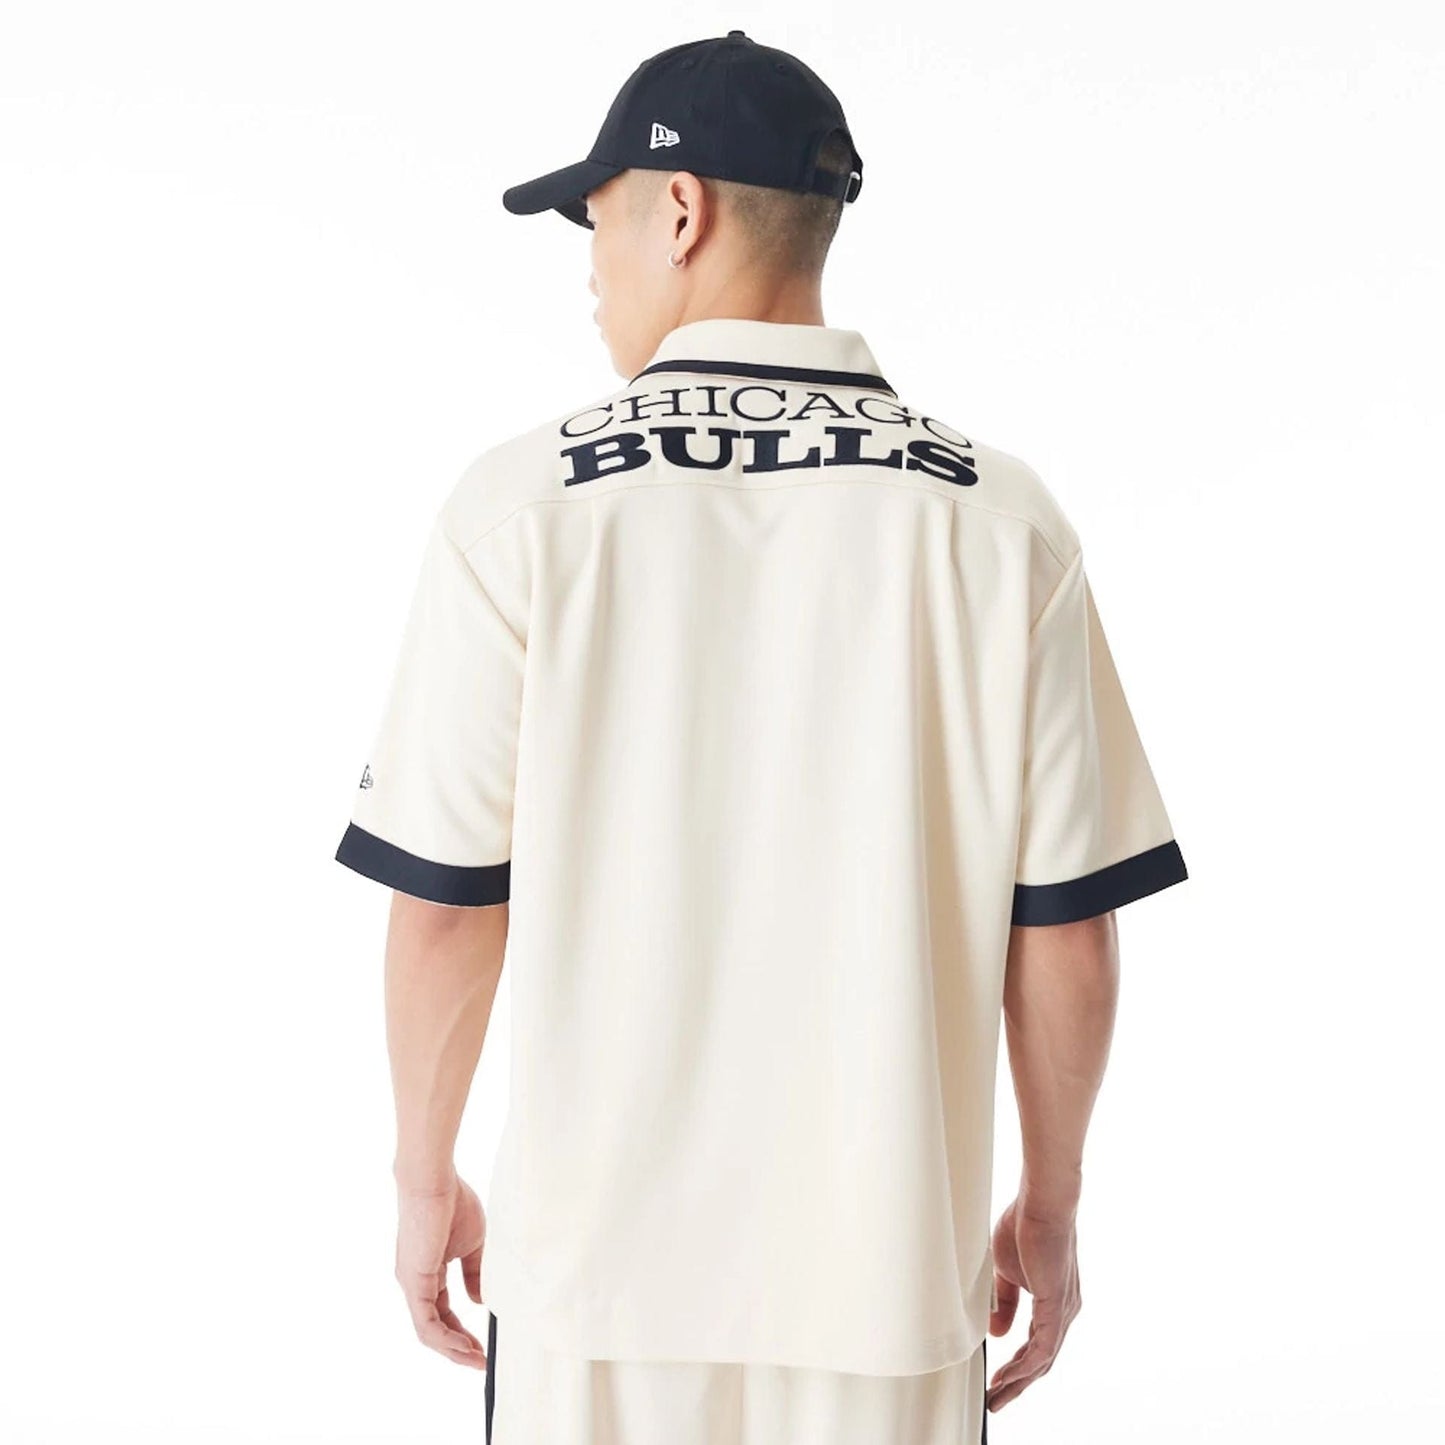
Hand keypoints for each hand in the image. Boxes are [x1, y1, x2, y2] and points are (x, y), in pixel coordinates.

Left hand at [394, 1171, 488, 1369]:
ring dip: (453, 1350)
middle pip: (434, 1328)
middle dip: (458, 1348)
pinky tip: (463, 1346)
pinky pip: (426, 1322)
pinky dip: (445, 1338)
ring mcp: (411, 1284)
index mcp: (427, 1271)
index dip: (462, 1330)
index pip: (443, 1311)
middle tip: (481, 1361)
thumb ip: (473, 1273)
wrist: (434, 1181)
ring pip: (429, 1331)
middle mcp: (414, 1282)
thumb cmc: (453, 1203)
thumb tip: (479, 1301)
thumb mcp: (472, 1244)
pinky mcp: (414, 1282)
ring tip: (476, 1359)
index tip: (484, 1343)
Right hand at [985, 1195, 1081, 1411]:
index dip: (1016, 1366)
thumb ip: (1005, 1302)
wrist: (1042, 1203)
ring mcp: (1064, 1310)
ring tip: (996, 1397)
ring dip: (1018, 1382)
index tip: (996, 1380)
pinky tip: (1007, 1376)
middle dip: (1016, 1384)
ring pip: (1043, 1360)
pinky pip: (1042, 1348)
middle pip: (1041, 1361)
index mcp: (1053, 1303)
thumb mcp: (1007, 1272)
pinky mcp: (1058, 1306)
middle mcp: (1064, 1312)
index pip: (1035, 1345)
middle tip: (995, 1402)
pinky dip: (1023, 1365)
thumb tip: (999, 1332)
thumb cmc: (1024, 1226)